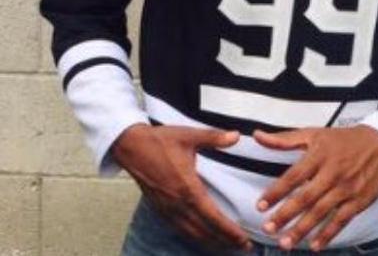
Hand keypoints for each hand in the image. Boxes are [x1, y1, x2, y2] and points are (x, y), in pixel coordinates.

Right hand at [112, 123, 251, 250]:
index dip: (229, 231)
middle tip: (243, 246)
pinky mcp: (160, 210)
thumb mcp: (189, 136)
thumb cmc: (159, 142)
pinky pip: (180, 230)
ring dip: (211, 243)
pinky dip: (195, 238)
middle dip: (225, 241)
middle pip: (205, 232)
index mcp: (187, 187)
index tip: (243, 239)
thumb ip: (214, 137)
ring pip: (192, 234)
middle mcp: (177, 203)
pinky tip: (203, 238)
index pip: (213, 217)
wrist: (132, 147)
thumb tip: (235, 136)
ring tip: (227, 246)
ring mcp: (167, 209)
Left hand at [253, 125, 377, 250]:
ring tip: (286, 242)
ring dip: (303, 229)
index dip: (276, 192)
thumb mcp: (313, 134)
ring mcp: (346, 188)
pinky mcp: (358, 201)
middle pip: (306, 197)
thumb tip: (257, 136)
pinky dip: (328, 234)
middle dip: (286, 215)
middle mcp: (332, 172)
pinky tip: (315, 245)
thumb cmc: (343, 140)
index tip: (261, 205)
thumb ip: (284, 139)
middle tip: (269, 228)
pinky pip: (341, 221)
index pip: (293, 176)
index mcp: (319, 155)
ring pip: (321, 212)